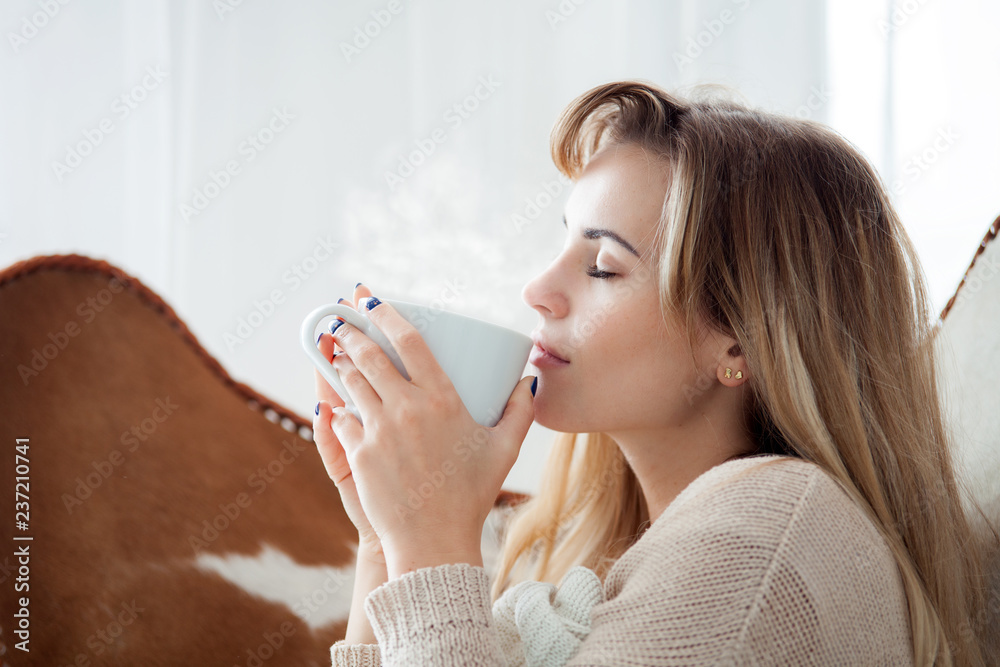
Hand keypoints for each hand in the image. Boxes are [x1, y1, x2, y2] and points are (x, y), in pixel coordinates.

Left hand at [323, 293, 535, 568]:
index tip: (370, 301)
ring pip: (352, 382)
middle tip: (339, 317)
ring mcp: (380, 430)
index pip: (410, 342)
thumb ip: (520, 412)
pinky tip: (336, 400)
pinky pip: (344, 420)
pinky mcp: (360, 454)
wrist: (434, 540)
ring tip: (334, 350)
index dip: (386, 316)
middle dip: (350, 331)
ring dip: (340, 361)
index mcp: (443, 399)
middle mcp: (408, 408)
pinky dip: (339, 408)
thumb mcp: (503, 450)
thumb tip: (528, 383)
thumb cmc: (471, 495)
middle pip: (371, 356)